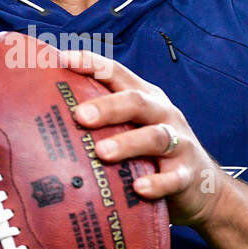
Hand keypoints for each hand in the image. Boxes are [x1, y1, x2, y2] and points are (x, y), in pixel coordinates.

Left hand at [58, 49, 228, 228]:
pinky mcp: (186, 175)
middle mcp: (162, 114)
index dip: (92, 64)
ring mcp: (178, 143)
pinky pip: (173, 178)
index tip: (62, 60)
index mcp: (145, 99)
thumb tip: (44, 117)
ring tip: (102, 152)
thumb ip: (100, 122)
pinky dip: (157, 183)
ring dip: (128, 143)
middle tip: (80, 115)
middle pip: (136, 102)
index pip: (117, 74)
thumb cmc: (151, 156)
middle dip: (107, 106)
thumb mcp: (131, 129)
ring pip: (155, 137)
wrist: (204, 188)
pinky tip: (139, 188)